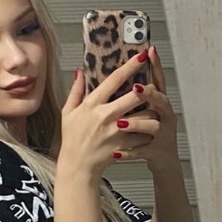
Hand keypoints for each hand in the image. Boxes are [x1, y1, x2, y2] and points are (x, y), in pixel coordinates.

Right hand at [58, 51, 160, 179]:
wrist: (78, 165)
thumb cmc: (73, 138)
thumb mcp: (68, 112)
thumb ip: (76, 91)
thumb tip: (80, 72)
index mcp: (92, 104)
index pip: (115, 79)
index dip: (130, 66)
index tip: (141, 56)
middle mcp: (106, 115)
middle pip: (134, 95)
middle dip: (147, 88)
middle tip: (153, 84)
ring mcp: (116, 131)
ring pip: (144, 114)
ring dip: (151, 109)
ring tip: (153, 107)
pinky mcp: (124, 144)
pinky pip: (144, 134)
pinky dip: (148, 130)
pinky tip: (148, 128)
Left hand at [124, 45, 179, 174]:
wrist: (164, 159)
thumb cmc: (150, 132)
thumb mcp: (145, 110)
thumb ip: (133, 93)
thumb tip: (120, 72)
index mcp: (159, 104)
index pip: (157, 81)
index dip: (155, 66)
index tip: (149, 51)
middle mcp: (164, 115)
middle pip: (160, 101)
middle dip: (148, 94)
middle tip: (135, 88)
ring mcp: (162, 133)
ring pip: (153, 126)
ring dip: (137, 124)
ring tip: (122, 123)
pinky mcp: (157, 150)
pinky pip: (144, 150)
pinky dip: (130, 152)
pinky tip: (117, 152)